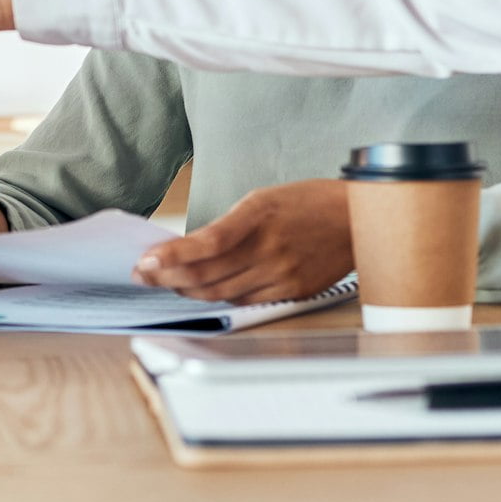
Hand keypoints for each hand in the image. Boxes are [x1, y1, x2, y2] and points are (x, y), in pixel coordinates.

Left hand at [132, 179, 353, 303]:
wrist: (357, 219)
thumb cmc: (306, 203)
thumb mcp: (262, 199)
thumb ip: (228, 226)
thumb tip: (188, 250)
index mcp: (258, 215)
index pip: (206, 244)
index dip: (172, 257)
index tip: (145, 262)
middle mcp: (268, 248)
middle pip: (206, 275)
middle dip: (167, 277)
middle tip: (143, 275)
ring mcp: (281, 274)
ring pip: (220, 293)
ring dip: (187, 290)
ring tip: (165, 283)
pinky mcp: (291, 292)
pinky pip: (244, 301)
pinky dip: (219, 297)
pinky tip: (203, 291)